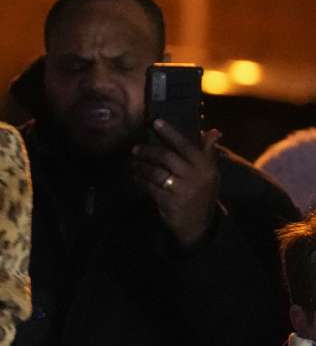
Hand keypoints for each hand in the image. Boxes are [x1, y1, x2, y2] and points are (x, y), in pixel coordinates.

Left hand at [131, 119, 220, 246]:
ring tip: (133, 163)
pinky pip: (150, 187)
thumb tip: (213, 131)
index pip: (186, 144)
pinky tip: (135, 177)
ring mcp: (182, 189)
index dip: (170, 132)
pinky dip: (140, 180)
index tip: (156, 122)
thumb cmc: (202, 194)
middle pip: (166, 157)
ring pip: (156, 172)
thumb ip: (208, 152)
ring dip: (141, 166)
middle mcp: (195, 176)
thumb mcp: (210, 173)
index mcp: (205, 166)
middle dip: (148, 151)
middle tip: (135, 148)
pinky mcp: (169, 202)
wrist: (199, 224)